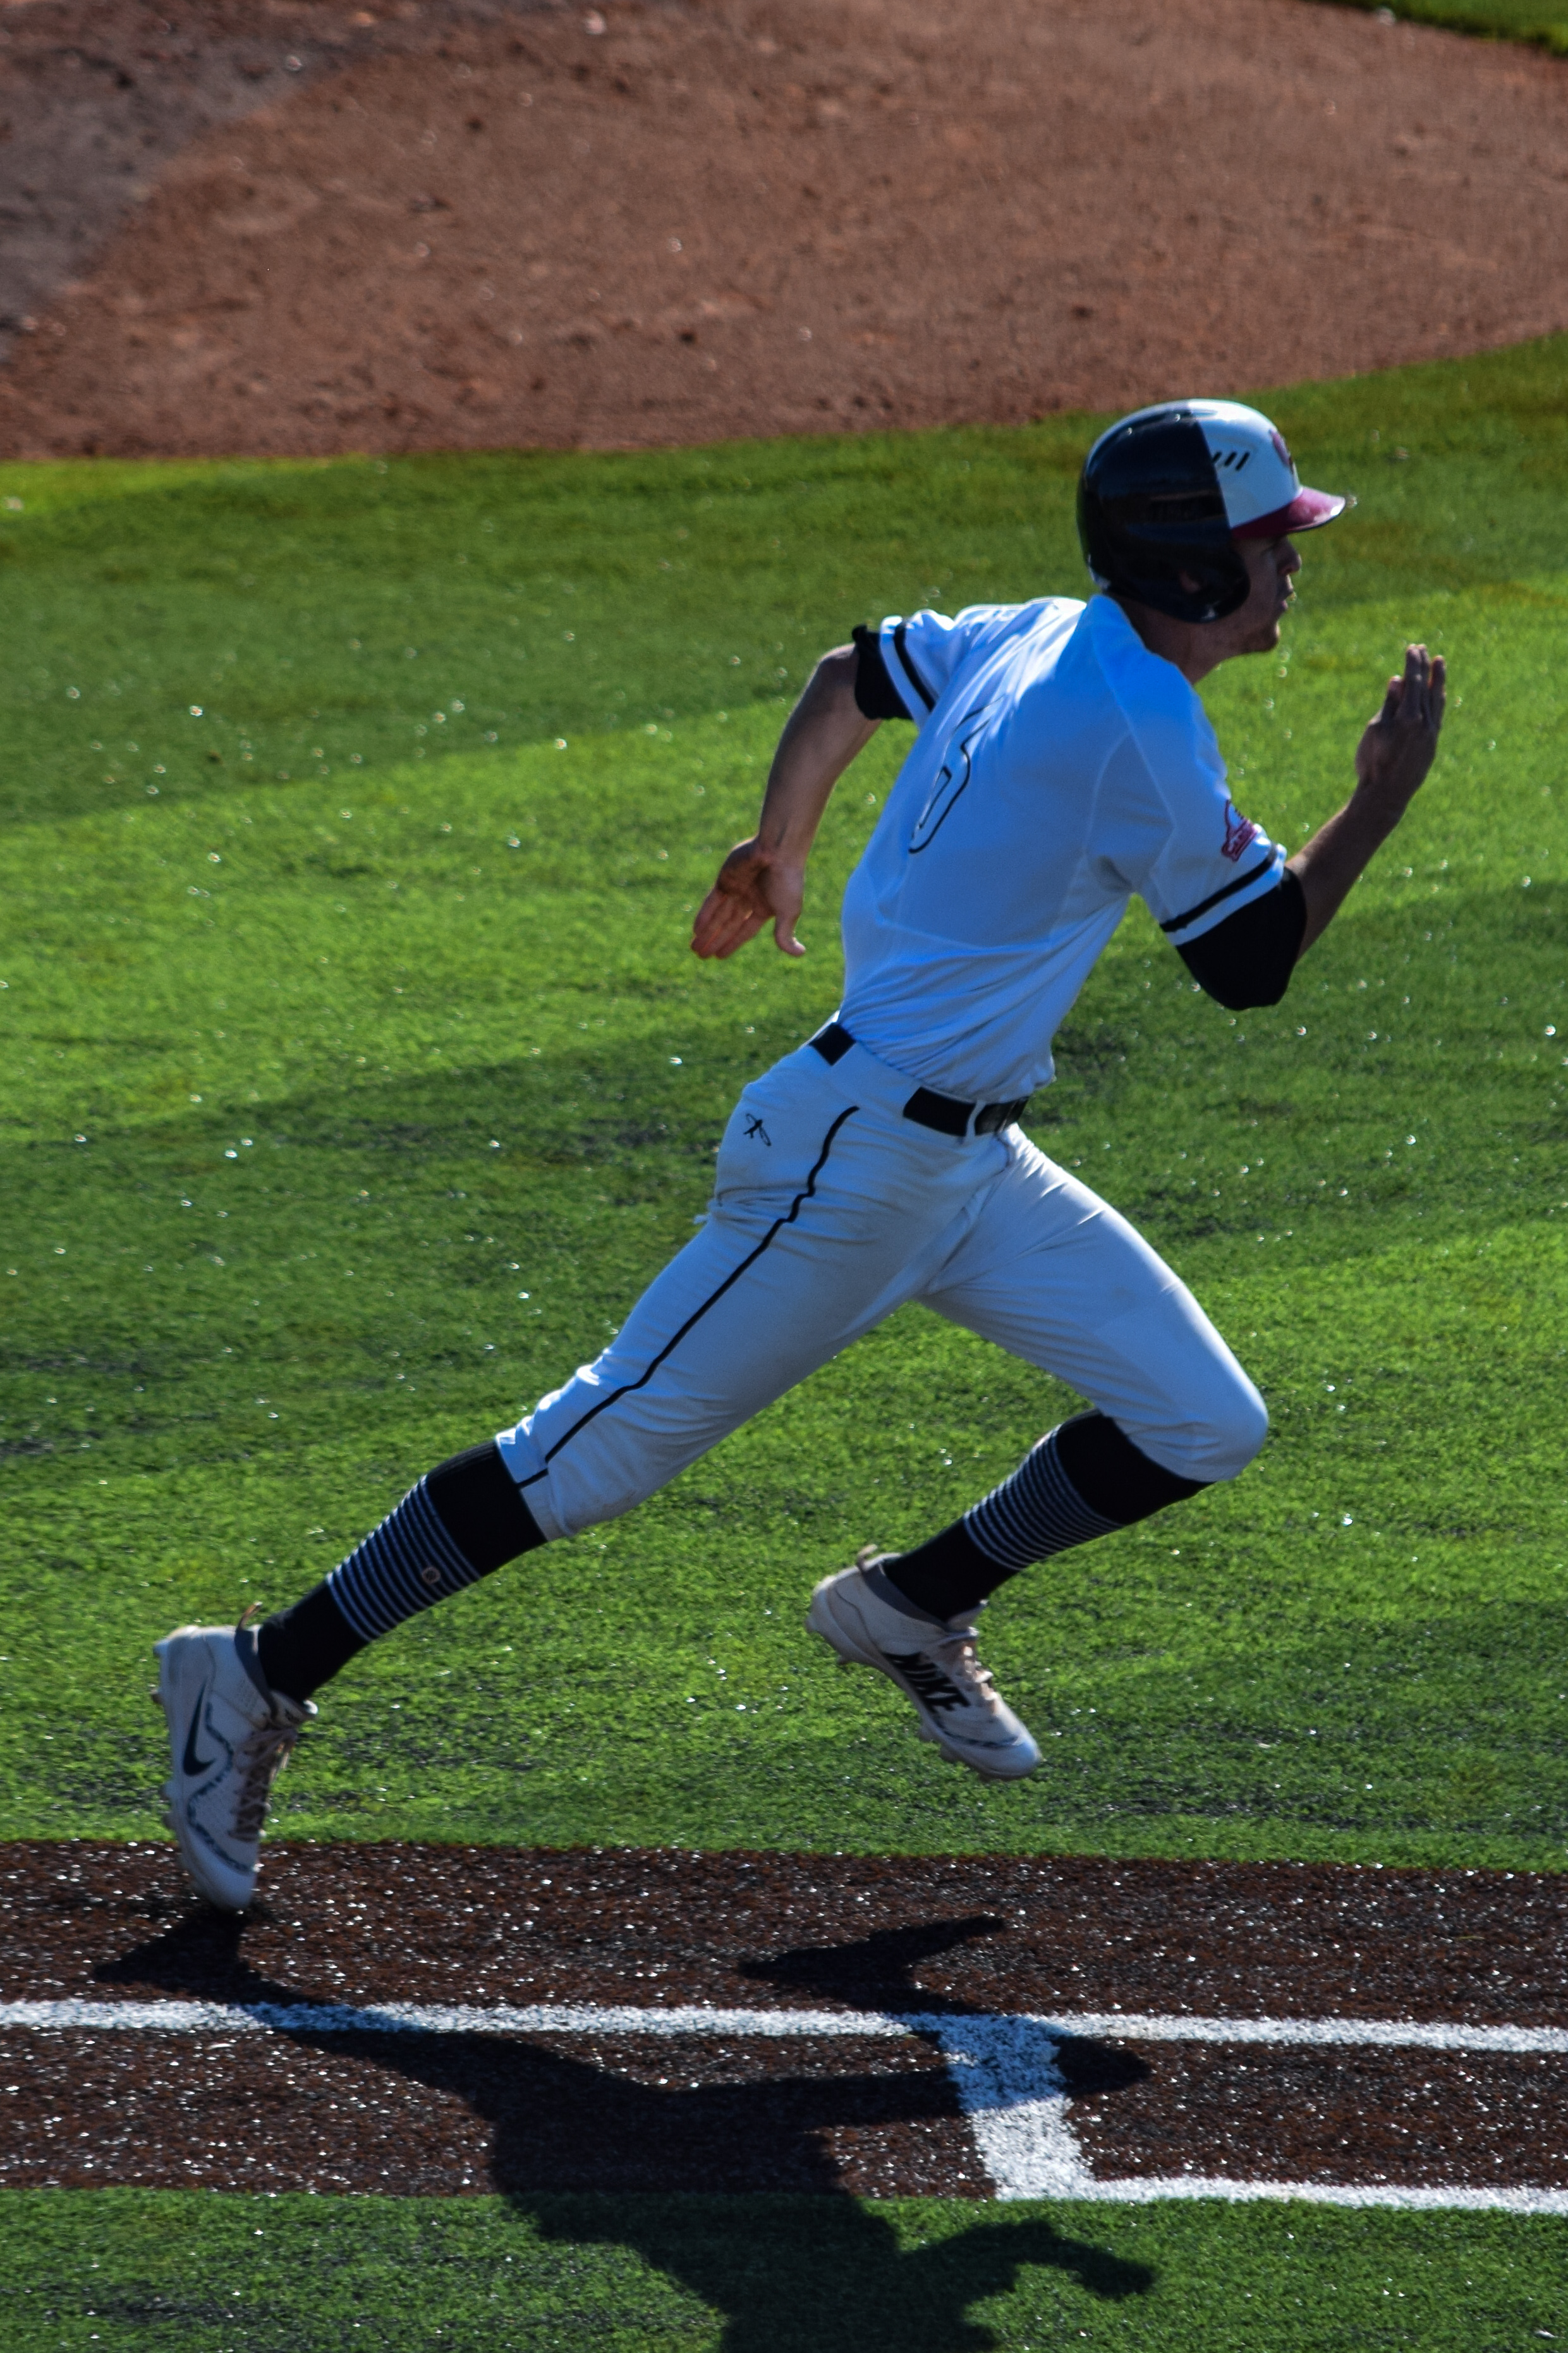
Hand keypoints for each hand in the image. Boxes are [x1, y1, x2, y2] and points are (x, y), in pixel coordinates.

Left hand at [691, 838, 806, 959]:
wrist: (777, 850)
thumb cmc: (787, 880)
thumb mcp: (788, 911)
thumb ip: (785, 934)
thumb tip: (800, 954)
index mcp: (765, 907)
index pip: (745, 931)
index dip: (732, 944)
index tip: (719, 956)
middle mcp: (749, 899)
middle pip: (728, 925)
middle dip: (715, 940)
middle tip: (700, 955)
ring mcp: (736, 889)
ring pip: (718, 915)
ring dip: (706, 932)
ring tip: (694, 948)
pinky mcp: (725, 879)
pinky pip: (712, 901)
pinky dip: (704, 915)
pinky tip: (696, 929)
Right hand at [1353, 642, 1446, 815]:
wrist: (1386, 795)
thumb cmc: (1373, 762)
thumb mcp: (1376, 729)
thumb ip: (1390, 704)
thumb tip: (1399, 681)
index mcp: (1409, 717)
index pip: (1414, 682)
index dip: (1413, 664)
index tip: (1412, 648)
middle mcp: (1425, 723)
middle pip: (1428, 687)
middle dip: (1426, 667)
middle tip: (1424, 649)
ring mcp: (1431, 734)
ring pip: (1437, 700)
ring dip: (1437, 680)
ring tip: (1439, 663)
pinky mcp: (1432, 744)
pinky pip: (1438, 714)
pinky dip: (1437, 699)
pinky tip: (1437, 692)